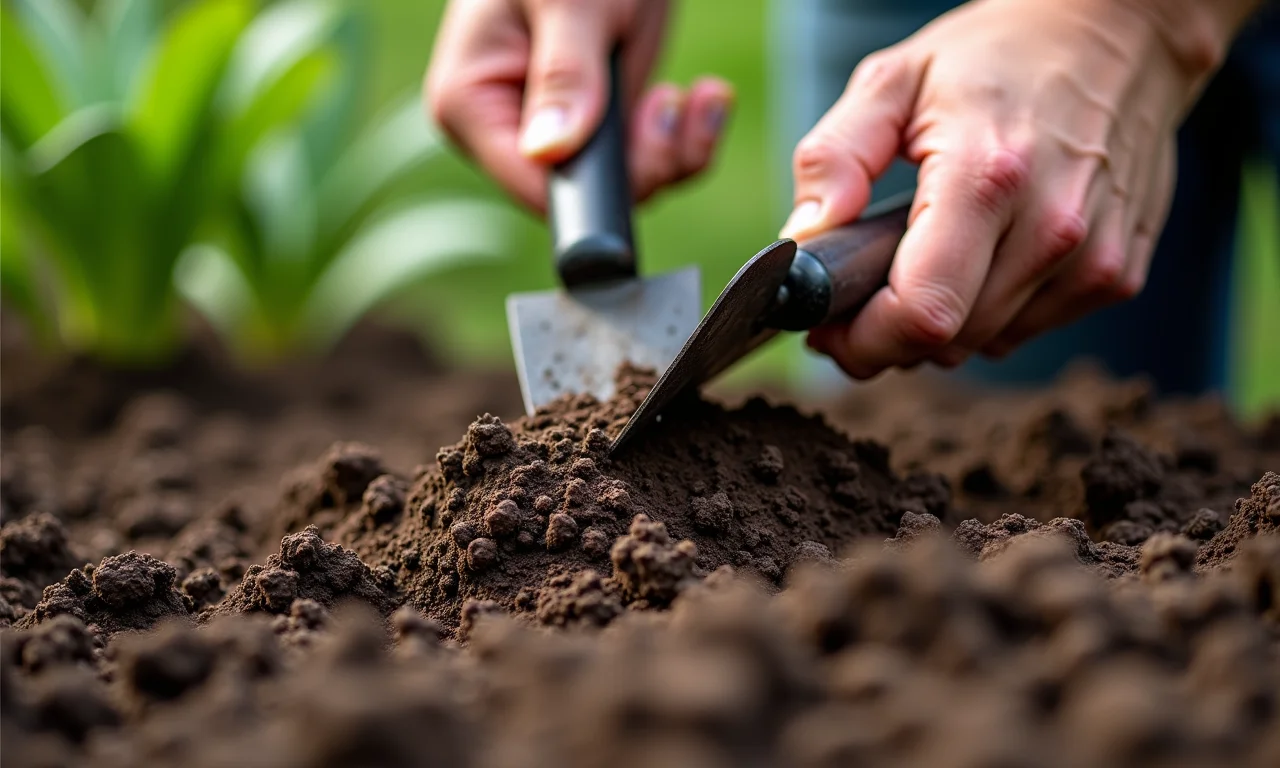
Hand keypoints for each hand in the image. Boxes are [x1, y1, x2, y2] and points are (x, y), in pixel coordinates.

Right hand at [425, 0, 733, 211]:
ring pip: (623, 185)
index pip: (531, 186)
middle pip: (581, 197)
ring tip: (696, 95)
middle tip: (673, 103)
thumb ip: (564, 73)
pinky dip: (685, 139)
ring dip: (674, 150)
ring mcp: (556, 129)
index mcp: (471, 103)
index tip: (647, 142)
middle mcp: (509, 128)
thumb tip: (549, 151)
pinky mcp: (600, 122)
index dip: (594, 192)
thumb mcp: (568, 1)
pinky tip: (704, 96)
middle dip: (645, 163)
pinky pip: (646, 160)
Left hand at [782, 0, 1244, 378]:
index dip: (862, 340)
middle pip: (948, 341)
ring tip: (918, 266)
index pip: (922, 312)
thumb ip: (834, 156)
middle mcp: (1052, 227)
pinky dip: (988, 314)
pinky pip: (1027, 329)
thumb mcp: (893, 80)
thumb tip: (804, 238)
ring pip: (985, 344)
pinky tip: (978, 259)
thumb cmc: (996, 55)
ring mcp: (1094, 257)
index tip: (828, 329)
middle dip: (887, 336)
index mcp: (987, 176)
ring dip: (938, 325)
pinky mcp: (1118, 274)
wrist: (1117, 34)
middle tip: (857, 299)